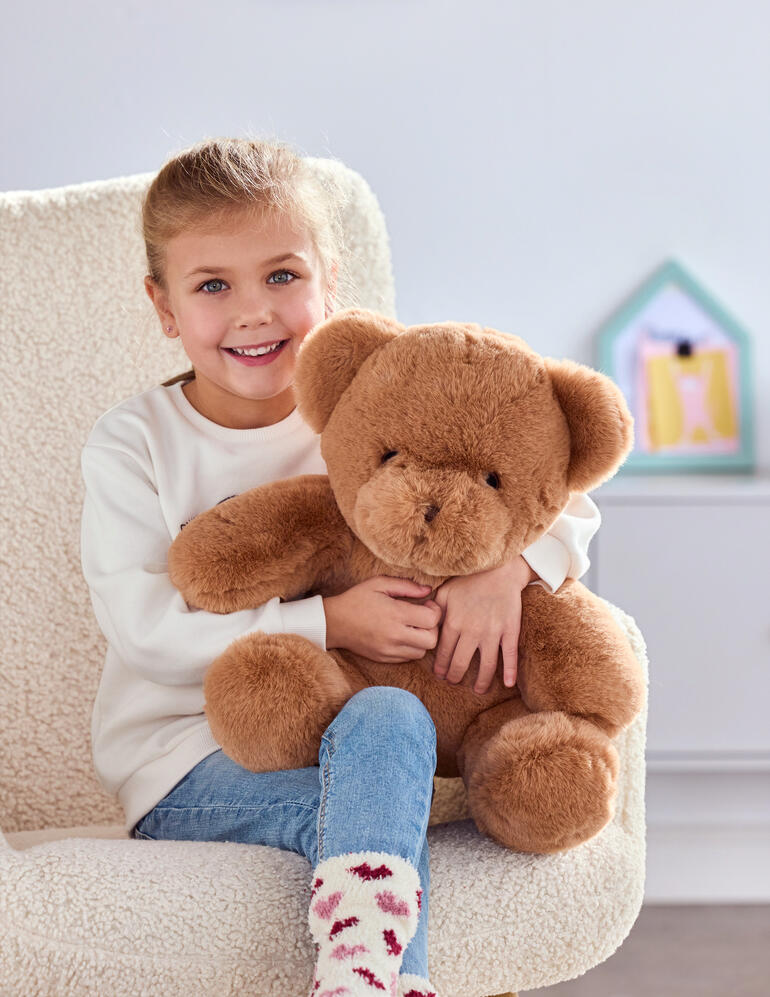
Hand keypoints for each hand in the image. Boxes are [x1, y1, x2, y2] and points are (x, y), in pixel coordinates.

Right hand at [324, 576, 441, 662]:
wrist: (334, 623)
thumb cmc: (357, 599)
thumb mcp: (379, 583)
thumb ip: (406, 585)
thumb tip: (428, 590)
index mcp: (395, 614)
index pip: (432, 620)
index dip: (435, 611)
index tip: (426, 605)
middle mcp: (395, 635)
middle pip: (432, 640)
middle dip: (433, 628)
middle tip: (422, 618)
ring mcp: (389, 650)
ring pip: (422, 652)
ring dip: (422, 640)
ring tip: (412, 627)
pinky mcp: (385, 658)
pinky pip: (408, 658)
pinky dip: (411, 648)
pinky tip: (402, 635)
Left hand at [432, 555, 535, 694]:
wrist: (499, 570)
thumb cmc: (469, 580)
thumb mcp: (445, 592)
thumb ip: (433, 610)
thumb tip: (422, 623)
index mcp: (453, 622)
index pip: (443, 653)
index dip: (441, 667)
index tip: (440, 674)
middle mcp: (471, 631)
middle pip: (461, 663)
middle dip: (456, 676)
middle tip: (454, 682)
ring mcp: (492, 632)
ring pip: (485, 665)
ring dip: (481, 681)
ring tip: (478, 690)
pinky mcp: (510, 630)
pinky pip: (510, 655)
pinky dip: (509, 671)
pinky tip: (508, 684)